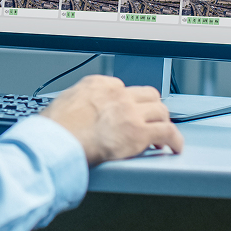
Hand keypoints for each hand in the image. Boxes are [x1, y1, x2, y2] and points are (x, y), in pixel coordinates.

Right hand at [40, 75, 182, 165]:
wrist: (58, 141)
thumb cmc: (55, 128)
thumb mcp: (63, 102)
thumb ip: (78, 102)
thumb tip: (78, 113)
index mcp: (97, 84)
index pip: (123, 88)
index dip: (129, 102)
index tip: (130, 112)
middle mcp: (117, 94)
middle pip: (147, 95)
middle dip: (151, 108)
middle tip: (150, 121)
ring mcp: (130, 112)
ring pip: (161, 111)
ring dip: (163, 123)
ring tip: (162, 136)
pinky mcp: (140, 132)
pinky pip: (168, 132)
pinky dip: (175, 140)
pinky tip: (174, 146)